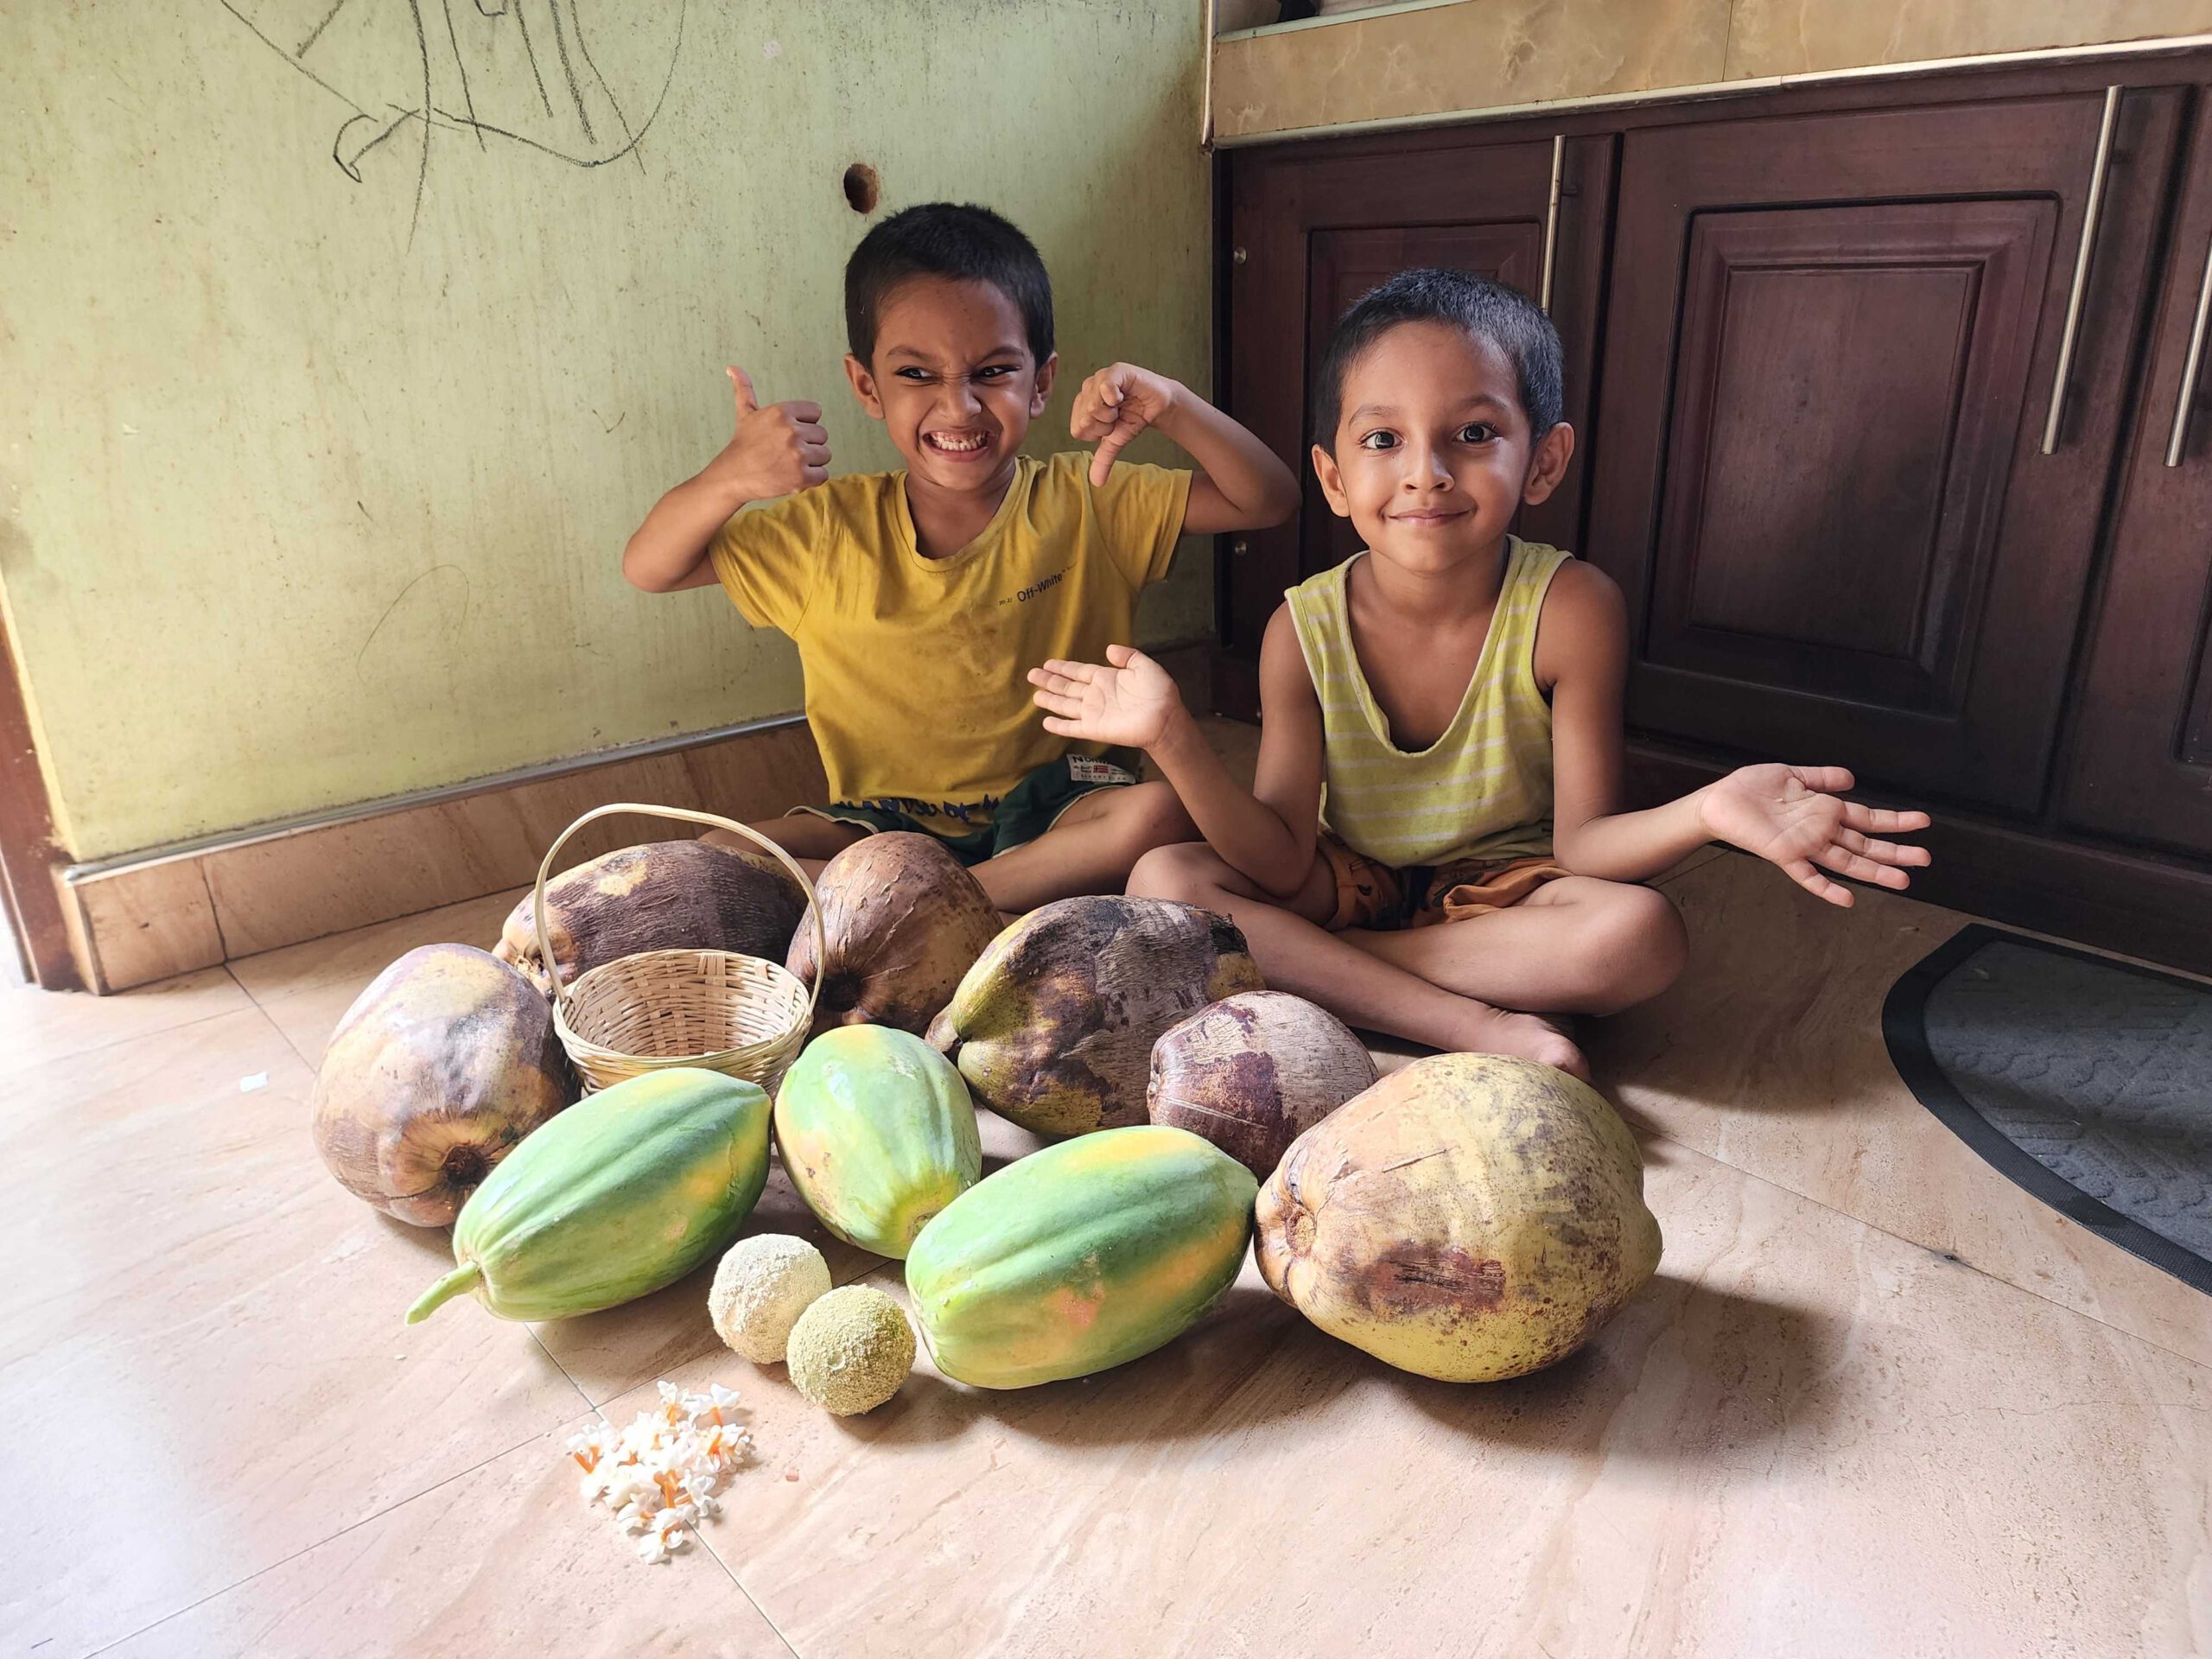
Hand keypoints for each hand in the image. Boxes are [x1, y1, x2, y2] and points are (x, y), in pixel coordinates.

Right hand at [706, 366, 828, 501]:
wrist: (733, 476)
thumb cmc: (743, 444)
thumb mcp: (745, 413)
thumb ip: (745, 389)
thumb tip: (732, 367)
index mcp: (782, 412)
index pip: (815, 412)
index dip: (804, 424)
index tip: (787, 433)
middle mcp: (792, 431)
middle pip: (822, 435)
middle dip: (808, 444)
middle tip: (786, 451)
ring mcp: (798, 455)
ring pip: (825, 454)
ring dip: (811, 462)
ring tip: (789, 463)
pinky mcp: (801, 477)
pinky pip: (823, 474)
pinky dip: (812, 478)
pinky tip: (793, 475)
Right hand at [1029, 646, 1184, 749]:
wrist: (1164, 718)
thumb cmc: (1157, 692)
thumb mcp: (1144, 666)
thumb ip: (1127, 656)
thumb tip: (1108, 649)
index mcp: (1106, 678)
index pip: (1079, 671)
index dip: (1063, 668)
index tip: (1047, 663)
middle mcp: (1096, 695)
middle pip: (1067, 687)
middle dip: (1050, 681)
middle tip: (1031, 675)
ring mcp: (1094, 713)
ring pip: (1066, 705)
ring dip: (1050, 700)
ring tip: (1035, 695)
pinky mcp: (1094, 729)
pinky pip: (1072, 727)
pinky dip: (1059, 726)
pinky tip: (1046, 722)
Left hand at [1070, 363, 1181, 486]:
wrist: (1158, 406)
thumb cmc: (1133, 418)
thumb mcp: (1116, 441)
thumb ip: (1103, 460)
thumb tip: (1096, 483)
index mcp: (1082, 406)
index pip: (1078, 429)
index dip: (1098, 433)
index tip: (1112, 426)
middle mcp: (1087, 390)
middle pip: (1084, 419)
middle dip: (1105, 425)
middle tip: (1119, 415)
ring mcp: (1100, 378)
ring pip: (1092, 406)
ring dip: (1112, 413)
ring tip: (1122, 405)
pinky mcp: (1116, 371)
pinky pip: (1104, 386)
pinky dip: (1113, 397)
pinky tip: (1122, 397)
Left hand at [1696, 764, 1931, 906]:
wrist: (1719, 801)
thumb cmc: (1752, 789)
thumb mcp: (1792, 775)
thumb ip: (1822, 778)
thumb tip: (1852, 778)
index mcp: (1825, 810)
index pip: (1867, 818)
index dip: (1894, 821)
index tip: (1923, 822)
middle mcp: (1821, 831)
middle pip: (1865, 844)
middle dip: (1896, 851)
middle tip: (1925, 859)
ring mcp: (1805, 845)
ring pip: (1847, 862)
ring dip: (1875, 871)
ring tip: (1903, 880)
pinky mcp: (1784, 855)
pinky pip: (1808, 876)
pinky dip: (1827, 889)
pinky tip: (1848, 899)